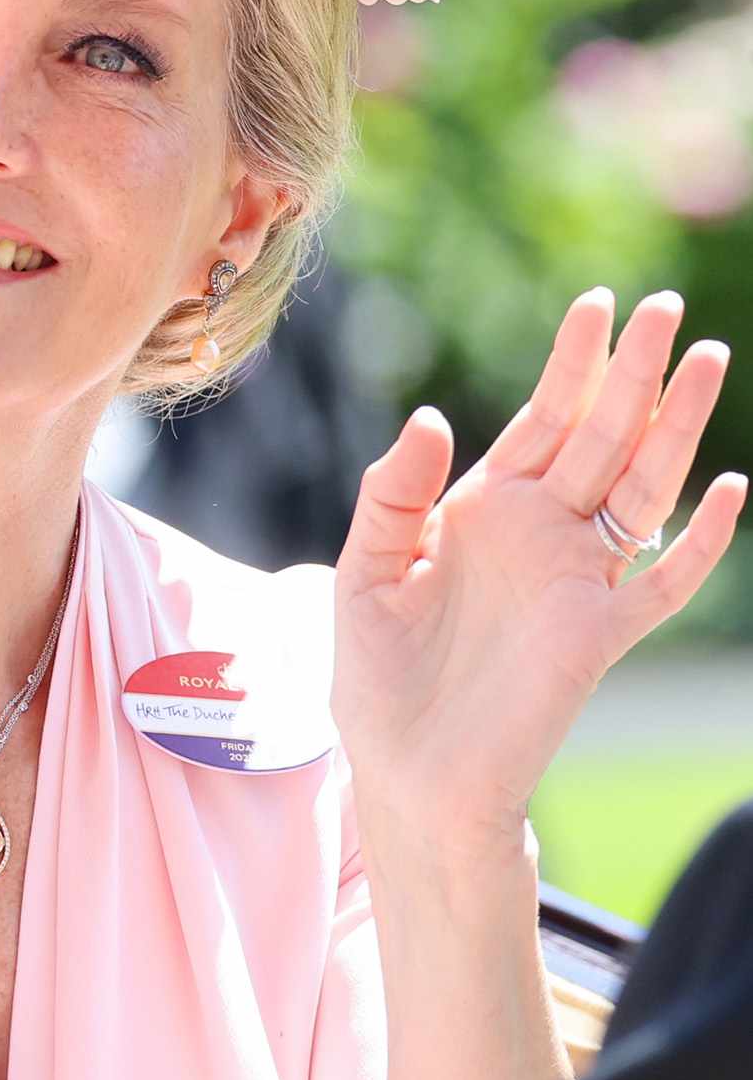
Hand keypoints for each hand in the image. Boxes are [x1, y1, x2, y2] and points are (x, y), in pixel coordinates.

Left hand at [330, 288, 744, 849]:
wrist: (407, 775)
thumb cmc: (379, 681)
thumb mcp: (363, 574)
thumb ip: (391, 496)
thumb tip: (430, 417)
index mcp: (483, 510)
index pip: (539, 421)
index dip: (570, 363)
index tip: (598, 305)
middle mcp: (539, 534)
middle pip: (599, 436)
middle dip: (630, 373)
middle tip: (666, 307)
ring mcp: (576, 582)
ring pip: (640, 488)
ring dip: (674, 429)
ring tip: (705, 361)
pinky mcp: (597, 636)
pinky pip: (662, 583)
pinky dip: (697, 542)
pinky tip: (728, 492)